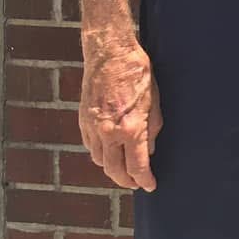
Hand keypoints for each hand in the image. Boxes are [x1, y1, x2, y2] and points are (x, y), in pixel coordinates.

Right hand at [79, 33, 161, 191]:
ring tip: (124, 169)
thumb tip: (149, 151)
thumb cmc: (137, 73)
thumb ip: (152, 130)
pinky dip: (100, 154)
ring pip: (100, 161)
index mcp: (131, 129)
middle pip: (115, 171)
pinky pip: (91, 147)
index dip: (145, 180)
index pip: (137, 167)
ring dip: (112, 169)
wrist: (110, 53)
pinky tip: (109, 151)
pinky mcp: (83, 120)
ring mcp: (93, 128)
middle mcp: (109, 133)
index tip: (150, 185)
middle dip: (127, 181)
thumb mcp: (154, 101)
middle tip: (137, 183)